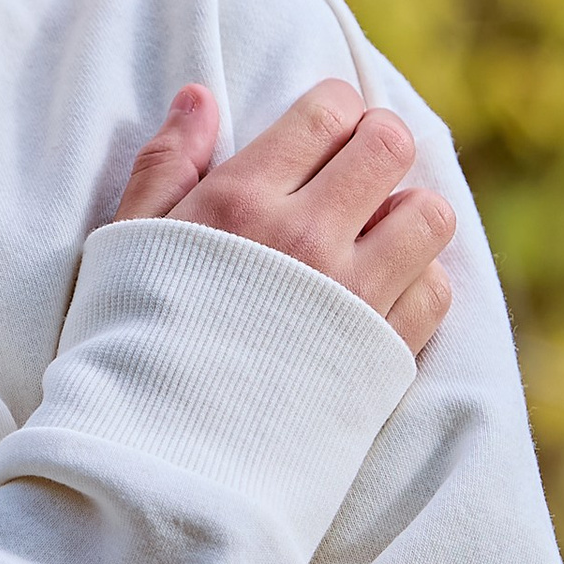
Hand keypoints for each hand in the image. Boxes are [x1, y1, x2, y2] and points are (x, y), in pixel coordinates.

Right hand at [114, 80, 455, 355]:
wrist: (160, 467)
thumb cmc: (128, 348)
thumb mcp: (126, 246)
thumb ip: (165, 166)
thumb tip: (200, 96)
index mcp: (241, 202)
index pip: (328, 113)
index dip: (333, 111)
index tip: (322, 134)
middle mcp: (307, 240)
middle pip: (390, 147)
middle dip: (378, 146)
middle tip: (354, 176)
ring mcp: (353, 298)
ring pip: (430, 215)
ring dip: (408, 214)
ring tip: (375, 235)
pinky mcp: (383, 355)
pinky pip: (437, 291)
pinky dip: (419, 283)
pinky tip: (382, 294)